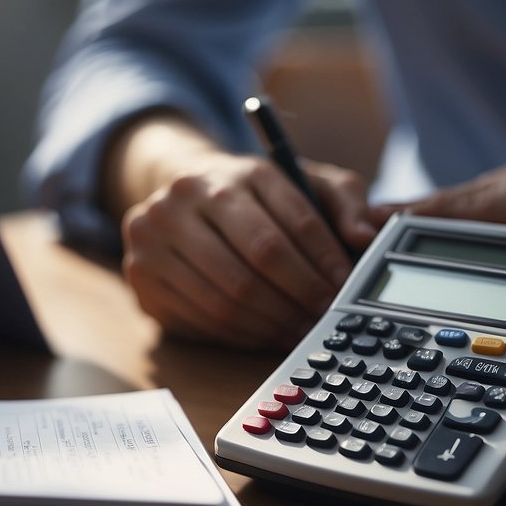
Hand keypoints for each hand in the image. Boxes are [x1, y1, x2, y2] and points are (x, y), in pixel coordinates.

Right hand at [104, 115, 378, 347]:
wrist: (180, 199)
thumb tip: (364, 236)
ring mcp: (156, 234)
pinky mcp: (141, 273)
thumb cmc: (251, 200)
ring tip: (298, 333)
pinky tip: (262, 335)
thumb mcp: (303, 184)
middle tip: (324, 320)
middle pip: (258, 260)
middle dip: (301, 298)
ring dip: (272, 323)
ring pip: (227, 295)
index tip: (345, 289)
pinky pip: (199, 317)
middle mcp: (189, 194)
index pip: (295, 220)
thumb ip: (343, 201)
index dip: (326, 262)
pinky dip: (239, 335)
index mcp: (239, 169)